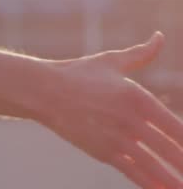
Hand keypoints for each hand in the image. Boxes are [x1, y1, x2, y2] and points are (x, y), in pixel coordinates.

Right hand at [40, 32, 182, 187]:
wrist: (41, 91)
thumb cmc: (78, 73)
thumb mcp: (111, 61)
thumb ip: (141, 53)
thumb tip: (159, 36)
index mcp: (137, 97)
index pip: (176, 127)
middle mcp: (129, 120)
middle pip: (170, 150)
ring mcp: (116, 139)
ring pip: (154, 166)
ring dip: (173, 180)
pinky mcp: (102, 152)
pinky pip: (134, 173)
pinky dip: (152, 184)